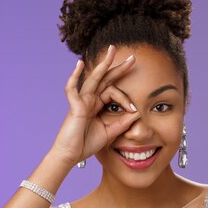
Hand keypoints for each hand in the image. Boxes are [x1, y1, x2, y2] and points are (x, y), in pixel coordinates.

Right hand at [50, 45, 140, 164]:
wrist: (71, 155)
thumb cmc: (86, 144)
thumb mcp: (109, 133)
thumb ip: (122, 123)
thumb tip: (137, 113)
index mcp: (97, 105)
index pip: (114, 92)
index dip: (126, 99)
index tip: (134, 110)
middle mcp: (89, 100)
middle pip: (105, 79)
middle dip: (118, 67)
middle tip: (133, 57)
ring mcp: (81, 101)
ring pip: (93, 79)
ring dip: (103, 65)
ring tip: (112, 52)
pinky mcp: (74, 107)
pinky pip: (72, 89)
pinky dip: (74, 76)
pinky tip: (79, 64)